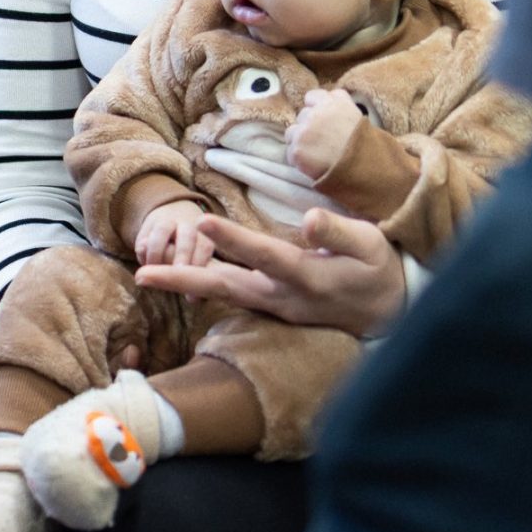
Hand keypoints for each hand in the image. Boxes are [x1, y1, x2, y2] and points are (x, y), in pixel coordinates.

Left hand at [133, 209, 406, 335]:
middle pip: (226, 286)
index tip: (202, 222)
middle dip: (183, 279)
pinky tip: (179, 274)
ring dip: (184, 283)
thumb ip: (338, 232)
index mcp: (308, 277)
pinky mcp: (272, 307)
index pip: (264, 256)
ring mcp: (275, 306)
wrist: (389, 313)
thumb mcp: (370, 245)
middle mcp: (283, 297)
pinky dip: (203, 284)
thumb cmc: (378, 269)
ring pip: (224, 292)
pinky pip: (233, 294)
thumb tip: (310, 218)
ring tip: (145, 275)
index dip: (234, 240)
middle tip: (141, 274)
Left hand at [285, 88, 364, 179]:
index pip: (312, 96)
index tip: (321, 120)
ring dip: (300, 142)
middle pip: (302, 115)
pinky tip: (312, 166)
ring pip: (291, 133)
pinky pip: (290, 153)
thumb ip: (341, 109)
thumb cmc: (367, 148)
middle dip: (309, 127)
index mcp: (334, 102)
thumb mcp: (359, 119)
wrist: (365, 170)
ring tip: (315, 154)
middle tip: (321, 141)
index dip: (315, 108)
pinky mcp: (297, 150)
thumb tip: (329, 109)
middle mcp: (317, 113)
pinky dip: (299, 161)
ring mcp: (305, 131)